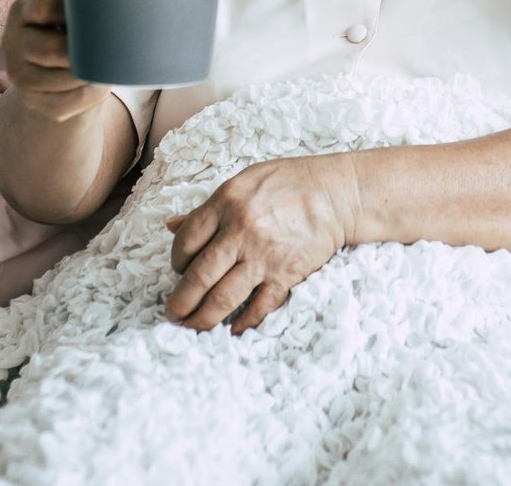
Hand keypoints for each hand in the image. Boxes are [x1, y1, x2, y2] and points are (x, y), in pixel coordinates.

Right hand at [0, 0, 105, 121]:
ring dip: (92, 74)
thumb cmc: (69, 27)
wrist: (49, 65)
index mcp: (23, 9)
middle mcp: (13, 40)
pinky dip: (89, 94)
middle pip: (52, 49)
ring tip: (109, 65)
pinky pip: (66, 102)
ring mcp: (18, 73)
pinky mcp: (31, 100)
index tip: (98, 12)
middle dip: (85, 51)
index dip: (74, 9)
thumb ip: (80, 0)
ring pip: (63, 78)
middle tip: (108, 48)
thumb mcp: (66, 7)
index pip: (43, 6)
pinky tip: (98, 83)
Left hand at [164, 154, 362, 334]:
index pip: (186, 241)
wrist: (339, 194)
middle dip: (180, 302)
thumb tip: (171, 225)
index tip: (178, 270)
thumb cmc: (291, 182)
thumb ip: (208, 208)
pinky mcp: (286, 274)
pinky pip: (259, 306)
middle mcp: (241, 231)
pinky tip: (233, 329)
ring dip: (202, 319)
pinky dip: (244, 322)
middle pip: (198, 277)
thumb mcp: (244, 182)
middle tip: (172, 314)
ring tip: (192, 328)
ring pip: (222, 298)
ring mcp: (264, 256)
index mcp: (227, 202)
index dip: (175, 261)